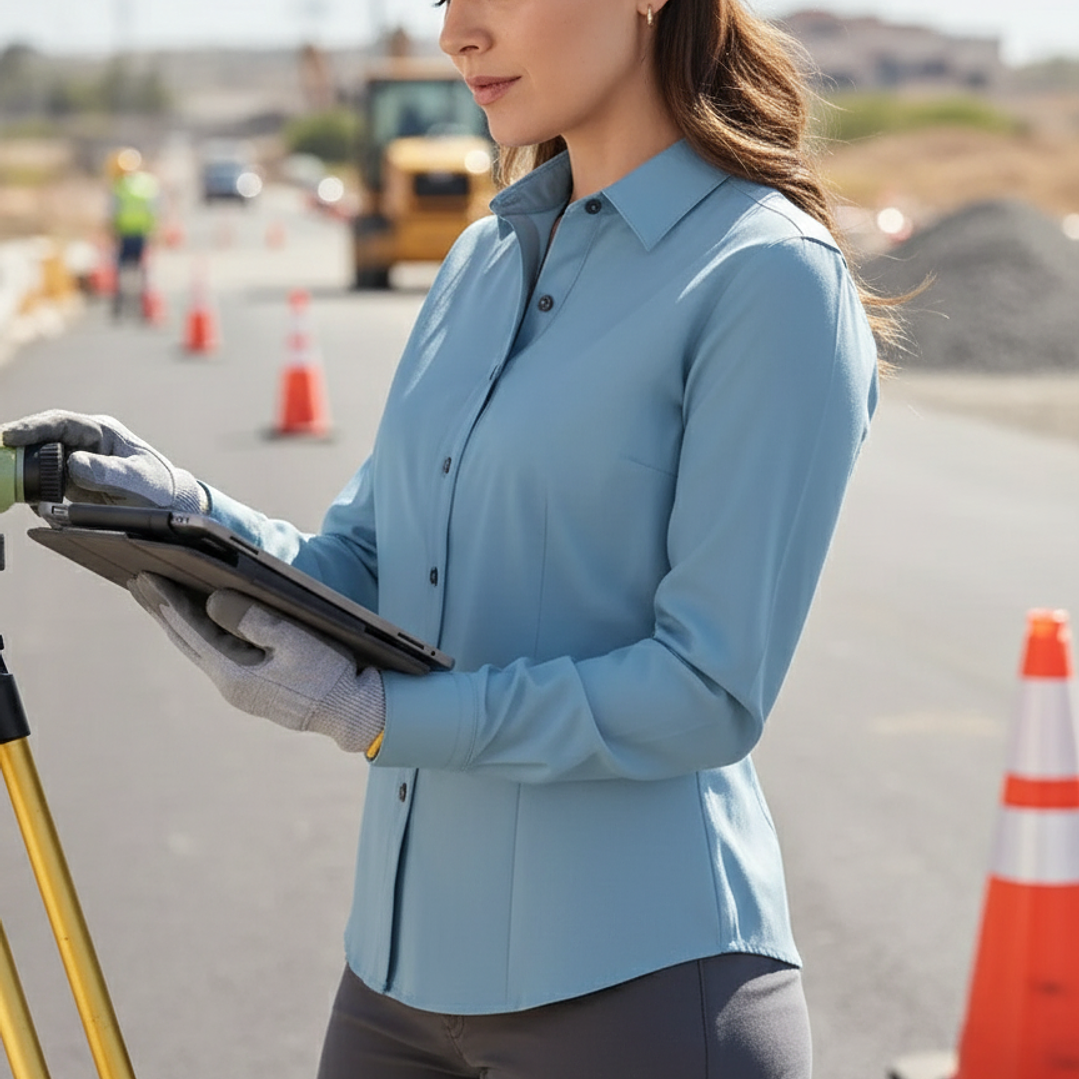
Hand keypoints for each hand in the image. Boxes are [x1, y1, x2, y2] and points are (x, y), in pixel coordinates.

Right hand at [0, 410, 206, 511]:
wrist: (168, 505)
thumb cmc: (157, 487)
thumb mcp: (136, 480)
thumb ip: (107, 472)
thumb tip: (74, 464)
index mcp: (101, 432)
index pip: (60, 423)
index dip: (32, 428)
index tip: (9, 437)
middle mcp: (84, 443)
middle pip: (41, 439)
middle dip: (16, 447)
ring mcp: (76, 462)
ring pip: (38, 460)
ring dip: (20, 470)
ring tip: (5, 481)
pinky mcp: (71, 483)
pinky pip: (44, 483)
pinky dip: (33, 491)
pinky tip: (28, 501)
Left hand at [128, 573, 385, 754]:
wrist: (353, 713)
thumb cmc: (330, 677)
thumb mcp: (296, 642)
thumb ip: (253, 620)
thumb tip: (213, 600)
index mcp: (235, 677)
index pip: (191, 632)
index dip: (166, 603)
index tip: (144, 578)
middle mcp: (231, 685)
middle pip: (188, 641)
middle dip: (163, 610)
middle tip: (138, 581)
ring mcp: (242, 687)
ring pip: (201, 648)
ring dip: (179, 621)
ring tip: (159, 597)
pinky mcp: (255, 685)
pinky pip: (218, 653)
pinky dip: (203, 632)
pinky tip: (200, 619)